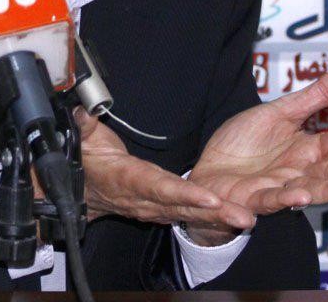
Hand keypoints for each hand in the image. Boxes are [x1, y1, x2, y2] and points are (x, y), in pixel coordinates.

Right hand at [74, 107, 257, 231]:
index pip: (158, 186)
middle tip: (243, 216)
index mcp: (127, 180)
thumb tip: (82, 109)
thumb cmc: (86, 163)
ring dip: (218, 219)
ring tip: (247, 219)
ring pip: (189, 214)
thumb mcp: (82, 142)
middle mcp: (144, 199)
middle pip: (182, 206)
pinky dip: (212, 219)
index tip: (209, 197)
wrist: (81, 193)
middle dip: (213, 212)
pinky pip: (189, 216)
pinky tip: (236, 218)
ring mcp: (154, 208)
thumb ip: (85, 125)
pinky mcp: (161, 210)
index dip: (183, 193)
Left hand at [183, 62, 327, 245]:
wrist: (209, 169)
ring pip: (309, 191)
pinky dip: (283, 200)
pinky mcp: (253, 200)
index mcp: (309, 149)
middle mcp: (300, 172)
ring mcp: (279, 188)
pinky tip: (298, 196)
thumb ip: (320, 95)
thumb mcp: (282, 111)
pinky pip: (269, 200)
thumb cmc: (247, 142)